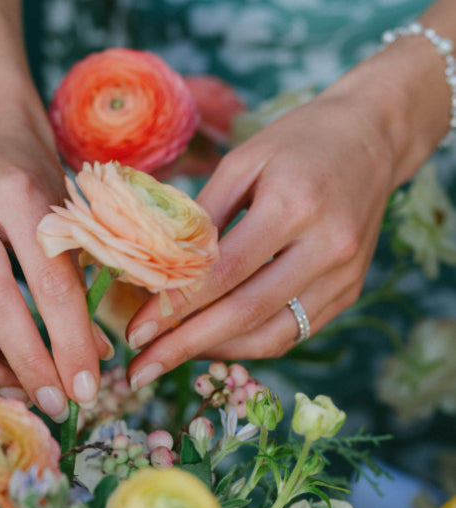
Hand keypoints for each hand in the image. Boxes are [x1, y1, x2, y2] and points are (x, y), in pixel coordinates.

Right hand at [0, 115, 112, 419]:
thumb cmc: (35, 180)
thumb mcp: (67, 216)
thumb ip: (78, 283)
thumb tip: (89, 364)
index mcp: (17, 187)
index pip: (48, 279)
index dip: (69, 341)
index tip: (86, 389)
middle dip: (26, 363)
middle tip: (53, 404)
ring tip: (16, 387)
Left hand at [124, 80, 405, 386]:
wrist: (372, 138)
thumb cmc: (297, 143)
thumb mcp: (243, 161)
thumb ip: (202, 216)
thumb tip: (154, 271)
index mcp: (295, 205)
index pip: (224, 272)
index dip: (176, 307)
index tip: (135, 332)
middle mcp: (327, 247)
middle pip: (247, 313)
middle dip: (186, 346)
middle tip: (142, 369)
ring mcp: (344, 277)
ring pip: (271, 335)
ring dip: (215, 353)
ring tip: (170, 357)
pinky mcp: (349, 293)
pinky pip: (291, 333)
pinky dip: (246, 344)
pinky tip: (210, 342)